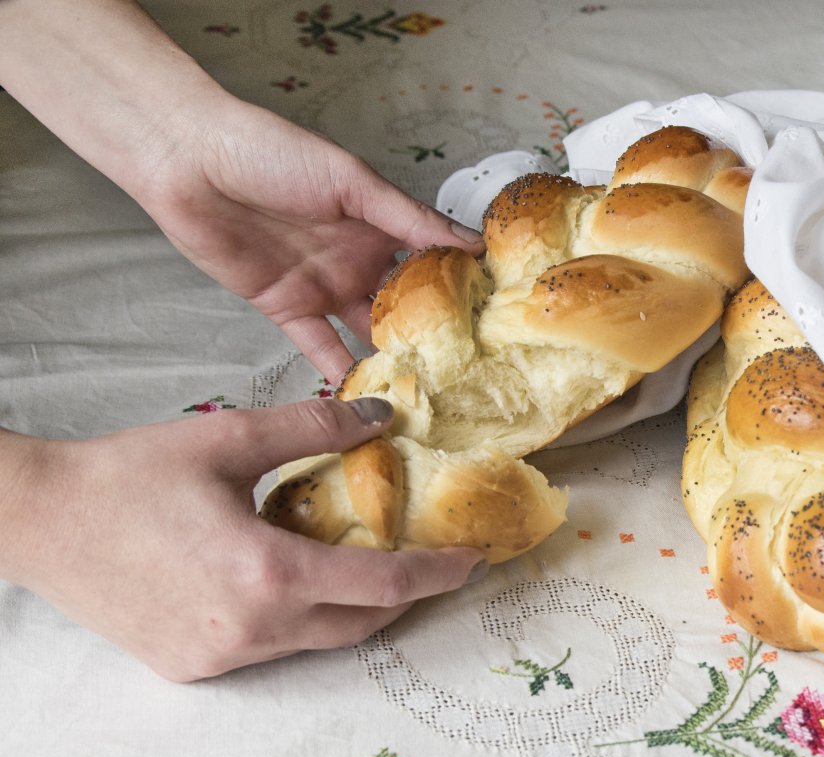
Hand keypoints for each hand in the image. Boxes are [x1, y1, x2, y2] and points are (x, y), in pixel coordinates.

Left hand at [0, 0, 483, 385]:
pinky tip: (366, 400)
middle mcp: (359, 261)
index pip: (431, 265)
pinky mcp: (287, 309)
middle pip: (403, 309)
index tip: (498, 326)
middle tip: (471, 377)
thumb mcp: (352, 181)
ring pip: (367, 335)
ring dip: (392, 363)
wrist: (189, 161)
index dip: (461, 293)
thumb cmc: (272, 153)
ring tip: (427, 397)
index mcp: (380, 227)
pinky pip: (320, 348)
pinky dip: (340, 374)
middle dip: (432, 339)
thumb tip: (474, 241)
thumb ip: (409, 218)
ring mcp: (325, 288)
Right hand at [0, 399, 486, 681]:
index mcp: (267, 575)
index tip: (473, 557)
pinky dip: (297, 616)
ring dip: (349, 606)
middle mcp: (250, 631)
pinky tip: (286, 574)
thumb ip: (316, 429)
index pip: (385, 585)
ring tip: (355, 556)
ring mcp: (220, 658)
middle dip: (404, 595)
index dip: (438, 572)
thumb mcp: (228, 438)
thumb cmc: (128, 475)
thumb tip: (384, 415)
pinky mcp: (193, 668)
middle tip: (425, 556)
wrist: (38, 521)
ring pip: (317, 640)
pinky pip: (271, 648)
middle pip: (361, 624)